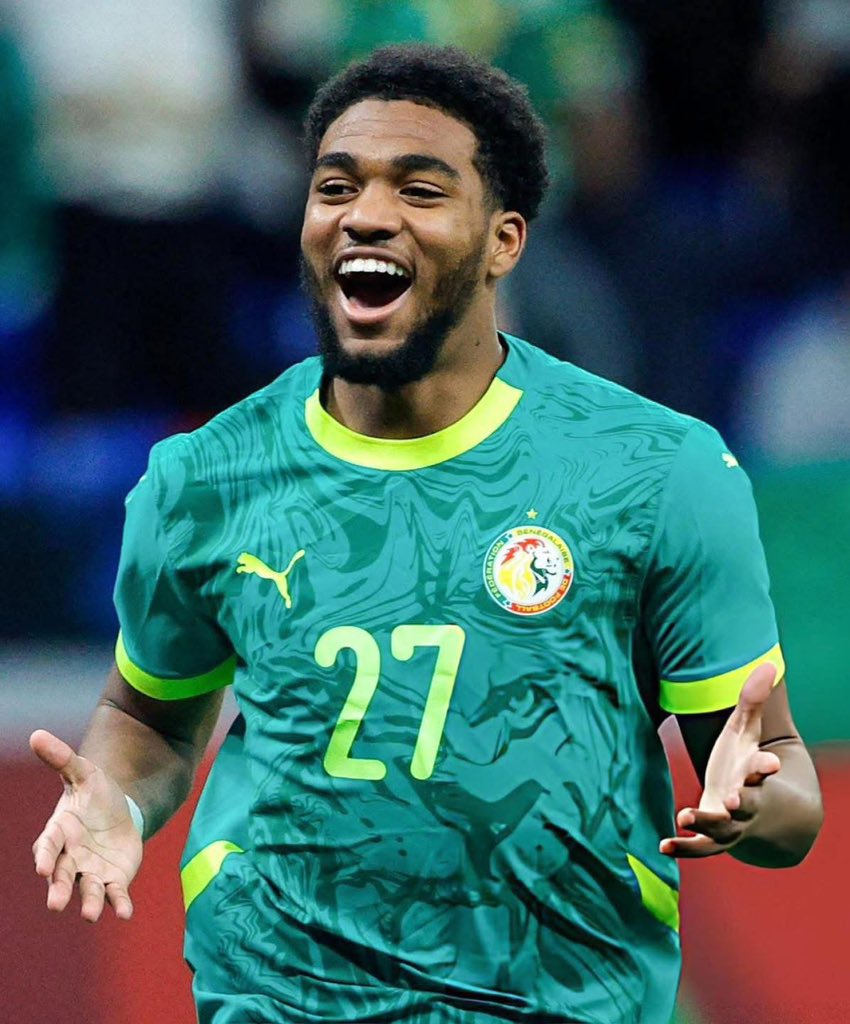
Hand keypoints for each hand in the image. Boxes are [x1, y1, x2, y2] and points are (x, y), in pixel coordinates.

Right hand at [30, 729, 142, 920]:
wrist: (120, 812)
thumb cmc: (94, 794)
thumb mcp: (83, 772)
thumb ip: (62, 758)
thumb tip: (36, 734)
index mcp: (59, 833)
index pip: (47, 847)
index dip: (43, 857)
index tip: (40, 867)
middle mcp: (70, 859)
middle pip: (61, 877)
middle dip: (57, 889)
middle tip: (55, 904)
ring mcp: (91, 872)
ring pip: (86, 891)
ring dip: (87, 903)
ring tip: (88, 914)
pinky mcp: (113, 880)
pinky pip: (114, 895)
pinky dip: (118, 905)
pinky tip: (125, 914)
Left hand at [660, 663, 780, 857]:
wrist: (747, 808)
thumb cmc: (741, 762)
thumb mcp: (745, 732)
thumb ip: (752, 701)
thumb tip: (766, 663)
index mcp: (753, 776)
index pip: (763, 772)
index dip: (765, 768)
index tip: (771, 764)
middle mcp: (746, 803)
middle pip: (747, 805)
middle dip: (742, 802)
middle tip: (732, 799)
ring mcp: (731, 825)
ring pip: (722, 830)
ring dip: (705, 823)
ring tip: (685, 815)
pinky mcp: (713, 838)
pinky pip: (700, 848)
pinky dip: (683, 848)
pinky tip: (663, 845)